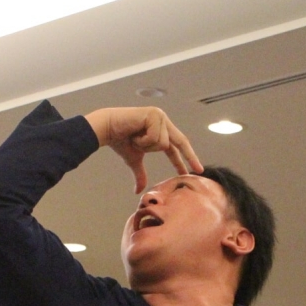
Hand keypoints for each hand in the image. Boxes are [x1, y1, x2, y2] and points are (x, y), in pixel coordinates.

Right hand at [85, 107, 202, 192]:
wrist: (106, 129)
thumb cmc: (120, 141)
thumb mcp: (134, 160)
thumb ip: (141, 173)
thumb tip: (139, 191)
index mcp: (161, 129)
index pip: (176, 147)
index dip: (185, 159)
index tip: (196, 170)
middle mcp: (162, 120)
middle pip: (181, 142)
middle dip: (190, 157)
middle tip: (200, 171)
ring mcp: (159, 116)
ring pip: (164, 143)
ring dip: (146, 147)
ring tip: (135, 140)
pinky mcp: (154, 114)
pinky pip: (156, 138)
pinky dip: (143, 141)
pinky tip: (134, 135)